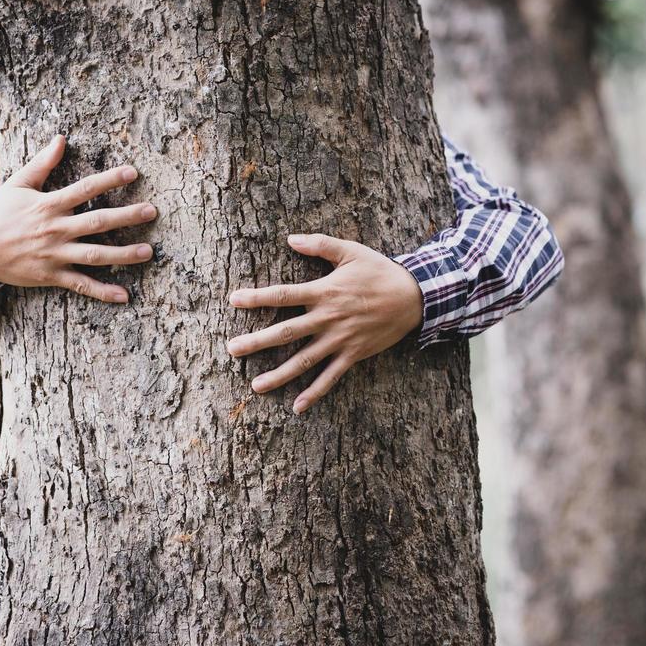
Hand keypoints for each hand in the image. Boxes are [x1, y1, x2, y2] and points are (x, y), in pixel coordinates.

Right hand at [0, 135, 157, 302]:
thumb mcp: (18, 184)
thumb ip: (42, 163)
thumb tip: (61, 138)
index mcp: (48, 205)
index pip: (85, 189)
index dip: (109, 180)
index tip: (133, 173)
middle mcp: (55, 230)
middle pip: (96, 222)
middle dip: (126, 216)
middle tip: (152, 211)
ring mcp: (54, 255)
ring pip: (94, 255)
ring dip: (123, 255)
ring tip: (148, 252)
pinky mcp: (51, 276)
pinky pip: (80, 285)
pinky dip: (102, 292)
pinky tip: (124, 295)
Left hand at [226, 233, 423, 413]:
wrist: (413, 297)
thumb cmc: (379, 271)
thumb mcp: (351, 251)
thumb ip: (320, 244)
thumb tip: (290, 239)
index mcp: (324, 291)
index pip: (284, 295)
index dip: (257, 298)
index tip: (233, 301)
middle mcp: (328, 318)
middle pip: (286, 332)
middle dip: (257, 341)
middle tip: (232, 350)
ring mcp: (340, 339)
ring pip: (304, 360)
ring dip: (279, 374)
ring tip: (256, 386)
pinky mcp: (353, 354)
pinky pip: (331, 376)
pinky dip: (315, 392)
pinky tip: (297, 406)